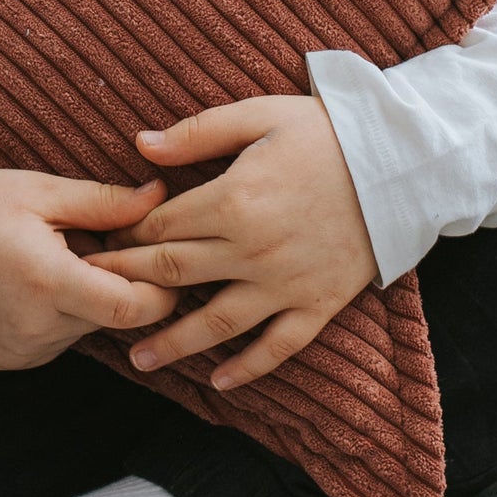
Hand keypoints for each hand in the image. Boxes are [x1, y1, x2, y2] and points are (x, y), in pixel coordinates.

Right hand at [0, 166, 177, 371]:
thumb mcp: (41, 191)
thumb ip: (106, 203)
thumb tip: (161, 199)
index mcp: (46, 281)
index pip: (131, 309)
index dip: (160, 291)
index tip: (162, 264)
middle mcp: (33, 327)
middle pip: (111, 319)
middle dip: (120, 286)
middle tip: (100, 245)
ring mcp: (17, 350)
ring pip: (85, 330)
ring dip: (87, 301)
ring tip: (57, 260)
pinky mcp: (5, 360)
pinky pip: (56, 341)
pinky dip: (59, 316)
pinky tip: (33, 284)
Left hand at [90, 95, 377, 392]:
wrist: (404, 162)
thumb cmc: (328, 132)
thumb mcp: (260, 115)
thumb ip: (198, 132)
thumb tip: (139, 145)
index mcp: (233, 199)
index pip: (160, 226)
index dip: (124, 236)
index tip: (100, 243)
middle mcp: (253, 249)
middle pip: (174, 274)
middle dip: (128, 285)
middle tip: (91, 297)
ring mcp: (286, 282)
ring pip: (217, 323)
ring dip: (173, 343)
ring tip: (137, 359)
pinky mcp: (319, 303)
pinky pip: (279, 346)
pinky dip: (248, 368)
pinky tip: (219, 382)